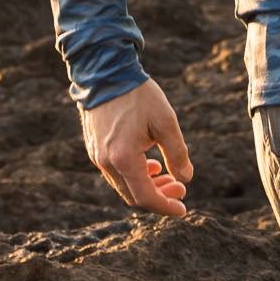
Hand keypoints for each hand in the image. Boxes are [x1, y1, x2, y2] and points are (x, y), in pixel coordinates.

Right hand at [81, 78, 192, 216]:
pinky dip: (133, 175)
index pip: (146, 197)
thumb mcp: (166, 122)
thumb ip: (177, 153)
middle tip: (180, 189)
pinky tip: (149, 164)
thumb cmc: (138, 95)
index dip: (166, 206)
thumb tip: (185, 178)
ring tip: (167, 175)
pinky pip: (115, 172)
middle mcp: (106, 162)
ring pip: (123, 185)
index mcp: (124, 159)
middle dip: (159, 197)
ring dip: (147, 186)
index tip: (183, 208)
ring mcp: (97, 156)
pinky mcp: (94, 148)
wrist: (105, 72)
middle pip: (133, 196)